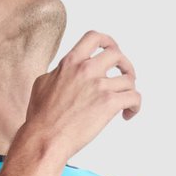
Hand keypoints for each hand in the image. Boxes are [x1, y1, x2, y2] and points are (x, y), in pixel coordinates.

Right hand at [19, 29, 140, 163]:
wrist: (45, 138)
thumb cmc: (40, 117)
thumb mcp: (42, 84)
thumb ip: (58, 74)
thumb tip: (62, 73)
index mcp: (71, 62)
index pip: (94, 37)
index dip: (108, 42)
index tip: (112, 51)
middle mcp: (86, 69)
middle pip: (117, 54)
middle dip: (125, 65)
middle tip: (125, 77)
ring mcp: (99, 86)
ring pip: (129, 79)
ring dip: (130, 89)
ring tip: (125, 102)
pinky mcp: (108, 104)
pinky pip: (134, 97)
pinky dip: (135, 106)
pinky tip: (127, 114)